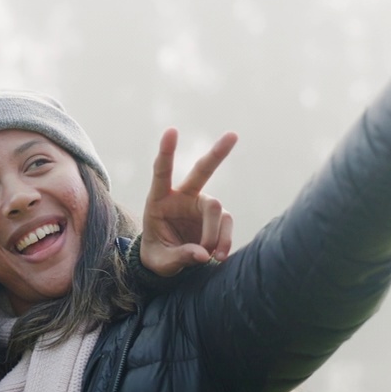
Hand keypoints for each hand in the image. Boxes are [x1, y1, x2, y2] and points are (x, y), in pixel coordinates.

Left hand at [140, 128, 237, 277]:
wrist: (168, 261)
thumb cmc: (157, 255)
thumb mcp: (159, 260)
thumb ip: (179, 256)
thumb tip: (203, 254)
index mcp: (158, 199)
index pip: (162, 172)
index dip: (166, 152)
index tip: (171, 131)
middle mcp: (183, 196)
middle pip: (202, 171)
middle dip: (217, 153)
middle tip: (233, 135)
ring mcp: (202, 205)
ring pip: (216, 209)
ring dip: (214, 233)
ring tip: (210, 256)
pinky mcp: (217, 218)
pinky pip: (226, 224)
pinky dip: (225, 241)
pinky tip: (219, 256)